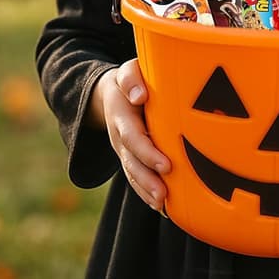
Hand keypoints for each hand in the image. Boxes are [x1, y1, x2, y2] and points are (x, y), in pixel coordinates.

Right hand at [93, 60, 171, 212]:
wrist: (112, 92)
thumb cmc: (132, 80)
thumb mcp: (128, 71)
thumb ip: (131, 79)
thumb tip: (140, 96)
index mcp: (121, 114)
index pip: (132, 136)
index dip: (147, 152)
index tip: (166, 165)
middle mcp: (120, 136)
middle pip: (130, 161)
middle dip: (146, 179)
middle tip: (163, 193)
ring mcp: (123, 149)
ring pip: (131, 173)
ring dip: (146, 190)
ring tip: (163, 204)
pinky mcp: (129, 158)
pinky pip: (135, 178)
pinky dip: (146, 193)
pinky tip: (164, 207)